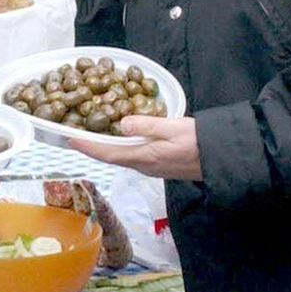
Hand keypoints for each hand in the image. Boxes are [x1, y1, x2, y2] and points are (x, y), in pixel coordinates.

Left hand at [72, 115, 201, 180]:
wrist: (221, 158)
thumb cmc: (199, 142)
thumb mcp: (173, 128)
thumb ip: (147, 125)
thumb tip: (122, 124)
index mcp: (144, 157)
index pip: (108, 153)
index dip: (87, 147)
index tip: (69, 139)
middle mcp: (144, 166)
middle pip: (111, 157)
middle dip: (93, 146)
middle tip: (77, 132)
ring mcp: (152, 167)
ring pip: (122, 157)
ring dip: (106, 147)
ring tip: (93, 133)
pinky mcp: (159, 165)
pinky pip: (133, 157)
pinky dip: (121, 147)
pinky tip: (121, 137)